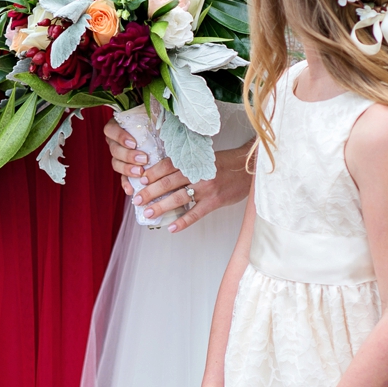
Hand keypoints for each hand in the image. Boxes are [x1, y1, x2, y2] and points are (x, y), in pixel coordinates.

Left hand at [104, 119, 251, 231]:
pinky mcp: (215, 201)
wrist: (250, 168)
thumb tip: (165, 175)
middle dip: (150, 192)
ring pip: (179, 198)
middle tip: (137, 200)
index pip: (167, 165)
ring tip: (148, 213)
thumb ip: (188, 165)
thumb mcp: (205, 158)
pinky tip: (172, 228)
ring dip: (161, 206)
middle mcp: (198, 173)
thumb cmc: (226, 163)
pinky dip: (183, 222)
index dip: (152, 173)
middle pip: (168, 182)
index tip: (140, 181)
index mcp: (193, 161)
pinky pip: (196, 214)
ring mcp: (207, 188)